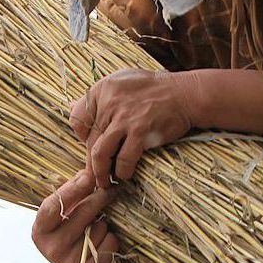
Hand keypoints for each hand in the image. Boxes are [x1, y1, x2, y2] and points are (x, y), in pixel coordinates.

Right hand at [31, 170, 118, 262]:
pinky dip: (112, 239)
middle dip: (98, 199)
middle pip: (81, 215)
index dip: (71, 190)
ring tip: (97, 228)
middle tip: (110, 190)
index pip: (53, 207)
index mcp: (40, 231)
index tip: (88, 175)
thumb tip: (89, 167)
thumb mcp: (65, 213)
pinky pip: (109, 243)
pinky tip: (103, 243)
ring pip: (99, 229)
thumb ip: (73, 191)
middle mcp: (51, 249)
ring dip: (104, 224)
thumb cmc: (71, 233)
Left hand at [69, 68, 196, 186]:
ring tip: (103, 182)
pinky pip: (124, 159)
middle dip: (91, 162)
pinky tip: (125, 175)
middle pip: (90, 140)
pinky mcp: (140, 131)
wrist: (185, 94)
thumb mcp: (123, 81)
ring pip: (100, 153)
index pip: (78, 119)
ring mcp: (124, 117)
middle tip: (94, 175)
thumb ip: (102, 96)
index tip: (90, 146)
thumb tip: (78, 108)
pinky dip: (122, 171)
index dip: (82, 137)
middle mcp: (109, 102)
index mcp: (103, 89)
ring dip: (100, 172)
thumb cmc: (156, 89)